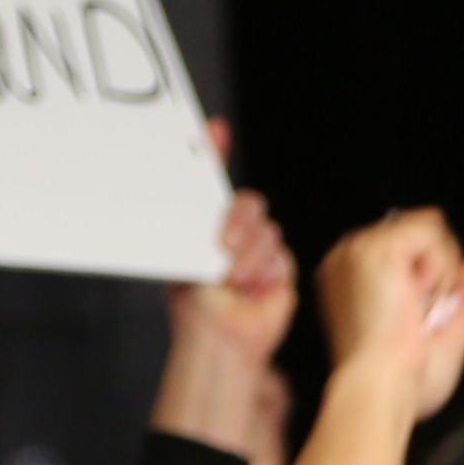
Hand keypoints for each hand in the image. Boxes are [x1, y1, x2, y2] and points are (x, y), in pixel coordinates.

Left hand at [151, 152, 296, 458]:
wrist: (221, 335)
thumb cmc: (194, 302)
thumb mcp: (184, 254)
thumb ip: (190, 223)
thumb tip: (189, 211)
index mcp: (203, 224)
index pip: (210, 178)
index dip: (214, 148)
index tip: (215, 129)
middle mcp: (230, 232)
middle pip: (246, 202)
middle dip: (237, 222)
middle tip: (223, 246)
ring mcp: (256, 247)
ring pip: (265, 228)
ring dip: (248, 257)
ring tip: (233, 282)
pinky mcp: (278, 265)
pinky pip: (280, 254)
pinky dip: (265, 273)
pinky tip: (252, 289)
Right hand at [313, 209, 463, 420]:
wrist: (378, 392)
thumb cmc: (400, 383)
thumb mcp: (449, 333)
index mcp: (353, 277)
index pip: (409, 246)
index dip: (431, 276)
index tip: (418, 318)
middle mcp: (347, 257)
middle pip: (420, 231)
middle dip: (438, 271)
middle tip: (419, 317)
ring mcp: (357, 248)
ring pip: (429, 227)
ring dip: (441, 270)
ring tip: (418, 308)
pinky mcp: (373, 247)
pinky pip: (430, 229)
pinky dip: (441, 264)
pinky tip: (421, 296)